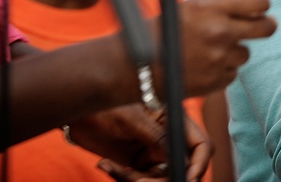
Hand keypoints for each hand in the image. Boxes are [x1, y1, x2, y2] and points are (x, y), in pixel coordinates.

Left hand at [94, 111, 211, 181]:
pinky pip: (142, 181)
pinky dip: (125, 179)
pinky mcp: (138, 164)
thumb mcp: (134, 121)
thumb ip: (159, 138)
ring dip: (138, 181)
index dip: (200, 164)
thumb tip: (181, 161)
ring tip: (111, 168)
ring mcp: (154, 152)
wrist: (79, 114)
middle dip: (162, 179)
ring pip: (161, 178)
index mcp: (175, 120)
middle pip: (182, 168)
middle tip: (137, 180)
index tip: (188, 179)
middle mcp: (169, 138)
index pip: (201, 145)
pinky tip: (106, 165)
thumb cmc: (106, 107)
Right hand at [165, 0, 276, 97]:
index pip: (260, 1)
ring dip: (233, 52)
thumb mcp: (192, 7)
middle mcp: (220, 31)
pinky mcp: (217, 81)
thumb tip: (257, 7)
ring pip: (245, 53)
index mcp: (212, 8)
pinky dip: (221, 70)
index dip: (262, 4)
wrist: (139, 66)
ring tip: (208, 51)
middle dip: (267, 26)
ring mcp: (220, 58)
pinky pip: (232, 73)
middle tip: (264, 26)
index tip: (259, 8)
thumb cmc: (165, 31)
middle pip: (267, 28)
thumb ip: (223, 6)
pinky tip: (201, 66)